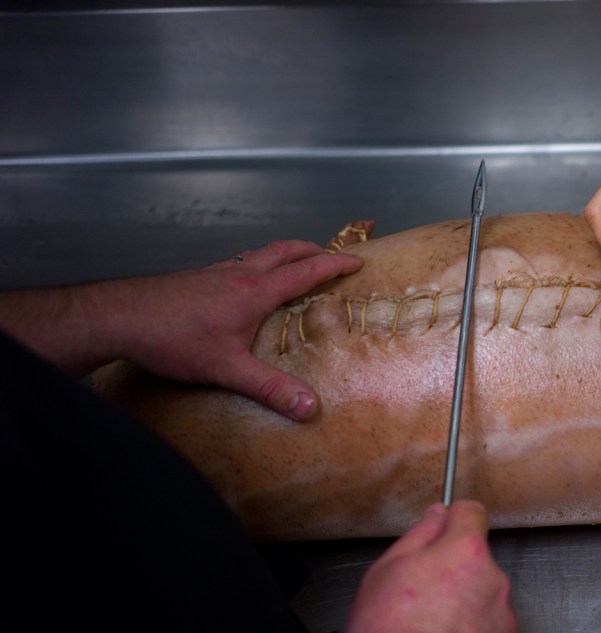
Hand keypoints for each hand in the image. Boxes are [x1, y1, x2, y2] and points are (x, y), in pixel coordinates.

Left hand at [112, 240, 361, 419]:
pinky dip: (252, 264)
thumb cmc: (174, 339)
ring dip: (282, 254)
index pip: (305, 271)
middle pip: (283, 251)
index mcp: (255, 291)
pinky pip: (234, 264)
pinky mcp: (194, 279)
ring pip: (257, 254)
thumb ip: (269, 388)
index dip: (334, 265)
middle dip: (311, 250)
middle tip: (329, 255)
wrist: (120, 317)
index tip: (356, 261)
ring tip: (291, 264)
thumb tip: (309, 407)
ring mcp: (215, 273)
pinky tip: (242, 282)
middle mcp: (239, 274)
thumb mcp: (227, 369)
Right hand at [347, 501, 515, 632]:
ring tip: (433, 616)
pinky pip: (488, 615)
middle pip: (476, 555)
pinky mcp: (504, 632)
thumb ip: (420, 534)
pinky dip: (472, 621)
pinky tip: (447, 630)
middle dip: (454, 564)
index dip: (454, 517)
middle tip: (424, 587)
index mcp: (465, 551)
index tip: (445, 526)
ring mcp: (501, 609)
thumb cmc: (390, 627)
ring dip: (465, 595)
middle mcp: (493, 577)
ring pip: (483, 587)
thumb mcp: (388, 570)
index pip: (472, 512)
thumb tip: (436, 515)